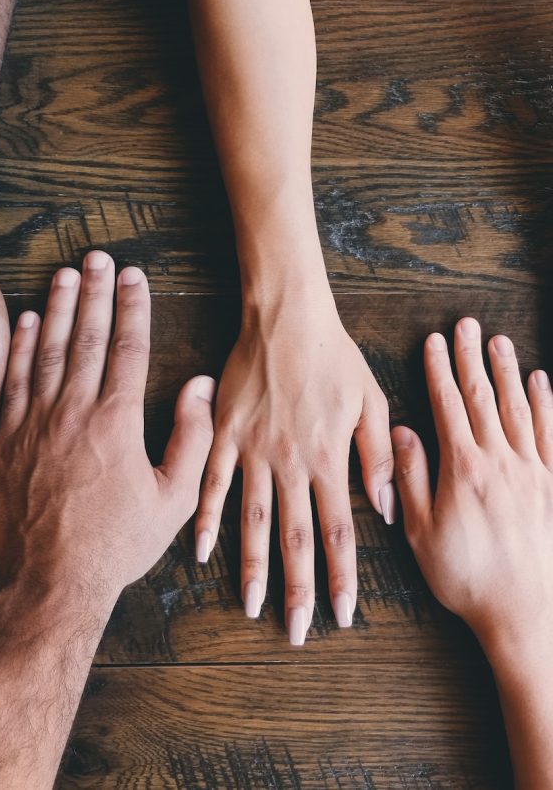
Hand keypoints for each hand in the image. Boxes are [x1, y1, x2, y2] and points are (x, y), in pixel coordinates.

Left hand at [0, 250, 214, 599]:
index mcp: (117, 423)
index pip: (127, 349)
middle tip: (99, 257)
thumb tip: (198, 387)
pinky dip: (22, 348)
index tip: (135, 276)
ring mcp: (34, 424)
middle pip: (86, 338)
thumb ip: (193, 437)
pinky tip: (29, 321)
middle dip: (96, 292)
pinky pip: (14, 381)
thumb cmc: (117, 543)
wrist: (51, 582)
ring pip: (48, 351)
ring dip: (59, 308)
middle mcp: (73, 413)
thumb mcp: (174, 499)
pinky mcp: (6, 440)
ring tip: (66, 273)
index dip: (133, 307)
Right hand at [195, 290, 393, 643]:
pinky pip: (212, 484)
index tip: (342, 614)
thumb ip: (377, 457)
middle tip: (297, 631)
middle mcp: (290, 463)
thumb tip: (386, 509)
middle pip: (295, 537)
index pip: (338, 531)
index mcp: (328, 458)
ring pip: (252, 520)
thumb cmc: (333, 356)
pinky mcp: (225, 434)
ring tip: (252, 606)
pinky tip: (201, 552)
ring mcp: (253, 450)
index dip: (341, 577)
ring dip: (252, 567)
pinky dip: (206, 519)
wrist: (286, 317)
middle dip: (298, 589)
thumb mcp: (371, 401)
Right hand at [392, 317, 552, 653]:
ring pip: (521, 409)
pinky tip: (545, 383)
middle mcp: (501, 462)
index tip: (435, 342)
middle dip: (473, 358)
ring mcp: (534, 472)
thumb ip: (410, 479)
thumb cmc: (468, 579)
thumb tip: (401, 434)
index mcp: (464, 470)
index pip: (448, 407)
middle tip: (469, 325)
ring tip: (502, 342)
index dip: (439, 370)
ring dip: (509, 372)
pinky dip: (549, 405)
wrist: (528, 615)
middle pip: (484, 398)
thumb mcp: (421, 533)